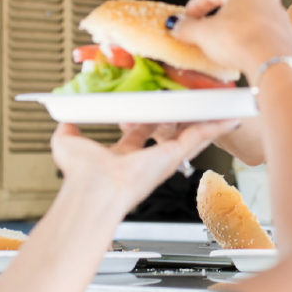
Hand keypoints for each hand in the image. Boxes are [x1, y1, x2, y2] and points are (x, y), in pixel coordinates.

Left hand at [49, 119, 236, 218]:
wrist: (94, 190)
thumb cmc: (83, 177)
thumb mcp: (68, 143)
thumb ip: (67, 129)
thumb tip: (63, 119)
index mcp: (126, 156)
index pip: (144, 132)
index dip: (151, 118)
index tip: (159, 104)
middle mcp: (148, 159)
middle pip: (173, 133)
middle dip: (185, 117)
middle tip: (195, 101)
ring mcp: (164, 158)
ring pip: (192, 135)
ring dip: (207, 120)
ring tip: (221, 105)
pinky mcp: (174, 155)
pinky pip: (200, 136)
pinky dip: (216, 125)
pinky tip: (228, 116)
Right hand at [172, 0, 291, 78]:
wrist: (271, 63)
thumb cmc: (241, 42)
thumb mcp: (203, 34)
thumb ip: (186, 27)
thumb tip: (177, 25)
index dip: (195, 4)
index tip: (187, 17)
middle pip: (235, 0)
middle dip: (219, 13)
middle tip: (206, 27)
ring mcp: (279, 12)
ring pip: (257, 14)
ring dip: (243, 23)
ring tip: (229, 38)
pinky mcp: (289, 32)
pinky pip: (277, 30)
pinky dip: (268, 35)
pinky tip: (262, 41)